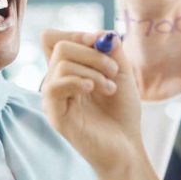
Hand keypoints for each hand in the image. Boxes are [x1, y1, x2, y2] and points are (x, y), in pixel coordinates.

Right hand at [40, 30, 144, 179]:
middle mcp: (56, 80)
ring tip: (110, 88)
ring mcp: (53, 97)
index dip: (77, 34)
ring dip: (93, 70)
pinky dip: (78, 81)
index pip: (54, 39)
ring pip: (61, 63)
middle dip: (91, 51)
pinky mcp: (55, 114)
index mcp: (68, 70)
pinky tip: (93, 90)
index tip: (102, 44)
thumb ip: (112, 50)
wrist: (127, 146)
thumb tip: (102, 33)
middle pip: (58, 45)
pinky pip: (54, 86)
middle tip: (113, 70)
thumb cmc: (122, 112)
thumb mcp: (122, 72)